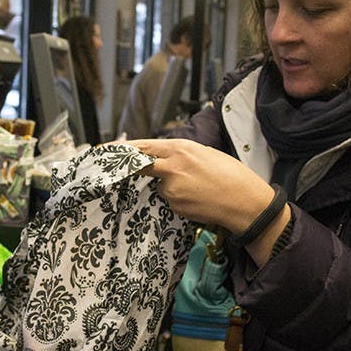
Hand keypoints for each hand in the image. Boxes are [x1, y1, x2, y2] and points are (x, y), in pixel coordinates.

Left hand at [128, 138, 276, 233]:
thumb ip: (181, 154)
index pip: (144, 147)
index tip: (105, 150)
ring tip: (197, 188)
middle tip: (137, 170)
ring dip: (171, 187)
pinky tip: (198, 199)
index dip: (123, 149)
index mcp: (181, 148)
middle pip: (143, 166)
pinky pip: (170, 200)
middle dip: (136, 168)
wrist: (245, 201)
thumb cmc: (231, 175)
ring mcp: (171, 187)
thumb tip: (164, 157)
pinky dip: (180, 200)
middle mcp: (172, 166)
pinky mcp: (175, 204)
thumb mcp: (206, 154)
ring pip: (161, 186)